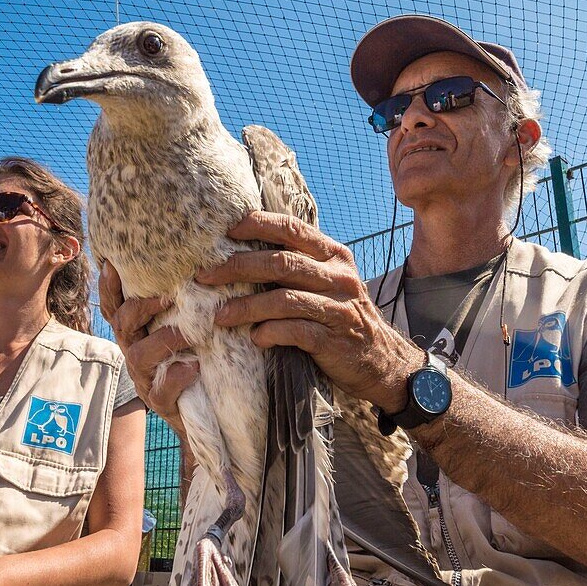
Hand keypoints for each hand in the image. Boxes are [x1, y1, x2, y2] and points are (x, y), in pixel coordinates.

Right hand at [98, 261, 199, 434]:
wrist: (204, 411)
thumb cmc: (196, 360)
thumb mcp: (184, 331)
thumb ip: (180, 306)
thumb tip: (195, 266)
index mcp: (137, 334)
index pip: (116, 307)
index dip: (110, 287)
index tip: (111, 264)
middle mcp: (135, 353)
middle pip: (123, 325)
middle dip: (140, 307)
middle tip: (167, 296)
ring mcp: (145, 379)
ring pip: (139, 356)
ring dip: (163, 339)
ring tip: (187, 333)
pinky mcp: (160, 402)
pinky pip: (162, 390)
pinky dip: (177, 376)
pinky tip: (194, 367)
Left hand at [195, 211, 422, 412]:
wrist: (381, 360)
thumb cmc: (341, 317)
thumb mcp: (328, 282)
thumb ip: (299, 265)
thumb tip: (244, 252)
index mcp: (334, 255)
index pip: (292, 228)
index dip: (257, 225)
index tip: (226, 231)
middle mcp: (338, 276)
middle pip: (281, 262)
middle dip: (237, 267)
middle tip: (205, 276)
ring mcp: (337, 307)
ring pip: (284, 299)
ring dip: (246, 307)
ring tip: (220, 316)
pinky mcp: (333, 339)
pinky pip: (294, 331)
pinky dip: (269, 333)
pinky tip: (255, 338)